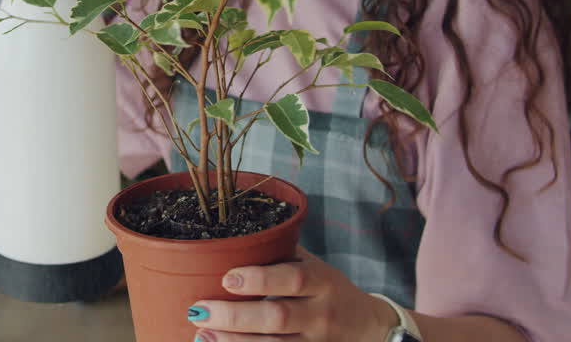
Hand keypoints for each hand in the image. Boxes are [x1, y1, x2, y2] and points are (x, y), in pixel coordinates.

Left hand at [187, 247, 399, 341]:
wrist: (369, 327)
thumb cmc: (329, 290)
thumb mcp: (314, 266)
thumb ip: (279, 255)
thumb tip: (233, 239)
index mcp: (323, 282)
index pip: (293, 279)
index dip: (260, 279)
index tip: (227, 278)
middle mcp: (320, 314)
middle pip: (278, 317)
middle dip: (236, 315)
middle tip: (201, 309)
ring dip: (234, 341)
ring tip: (203, 332)